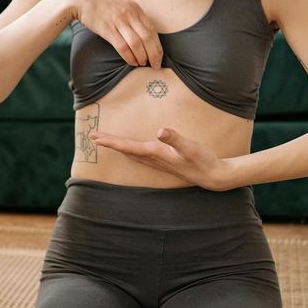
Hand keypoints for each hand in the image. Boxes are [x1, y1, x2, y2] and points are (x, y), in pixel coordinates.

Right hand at [70, 0, 162, 67]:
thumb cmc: (103, 3)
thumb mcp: (123, 4)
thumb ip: (135, 16)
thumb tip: (145, 33)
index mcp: (136, 9)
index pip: (153, 30)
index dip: (158, 46)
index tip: (159, 57)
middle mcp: (130, 15)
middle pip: (147, 38)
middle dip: (154, 54)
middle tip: (155, 65)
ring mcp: (119, 22)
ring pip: (137, 43)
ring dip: (142, 57)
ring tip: (143, 64)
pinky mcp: (107, 29)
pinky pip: (122, 46)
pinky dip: (129, 56)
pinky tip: (131, 62)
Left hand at [89, 127, 233, 190]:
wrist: (214, 176)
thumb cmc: (203, 160)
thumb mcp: (191, 147)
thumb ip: (176, 139)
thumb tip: (161, 131)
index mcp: (156, 153)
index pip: (128, 146)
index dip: (112, 142)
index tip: (96, 138)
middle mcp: (154, 159)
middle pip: (126, 150)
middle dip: (109, 143)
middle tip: (92, 136)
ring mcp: (158, 162)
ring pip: (132, 154)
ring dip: (118, 147)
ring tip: (106, 141)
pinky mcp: (164, 162)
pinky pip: (140, 156)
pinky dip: (130, 150)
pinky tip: (131, 150)